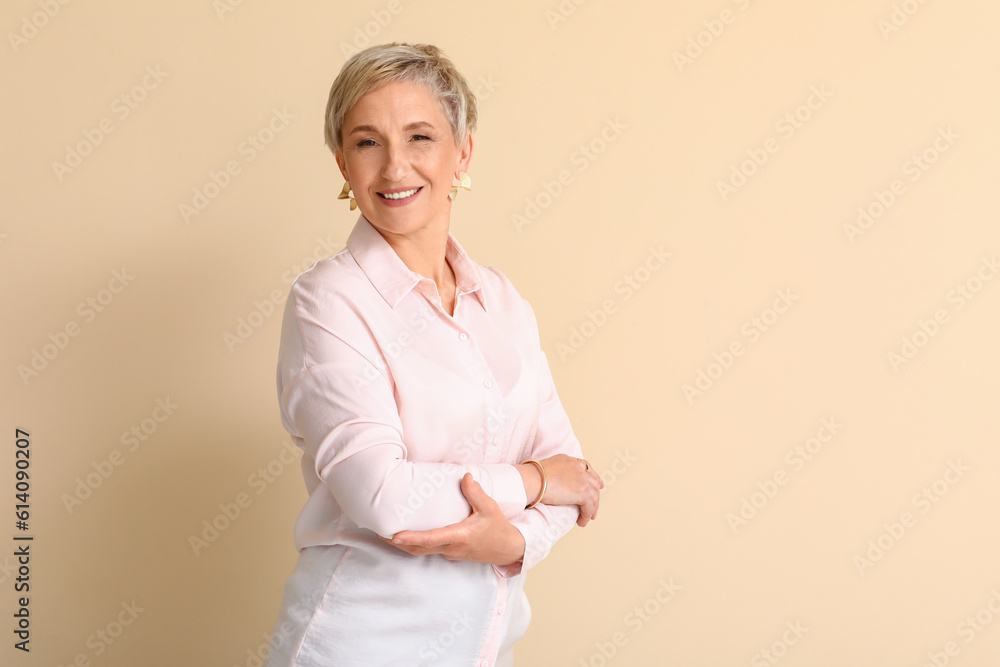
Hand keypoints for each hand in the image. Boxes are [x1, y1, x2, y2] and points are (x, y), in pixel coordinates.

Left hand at [381, 473, 525, 565]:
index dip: (411, 538)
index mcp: (459, 537)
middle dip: (397, 543)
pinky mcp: (452, 553)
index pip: (430, 539)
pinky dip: (416, 544)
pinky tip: (410, 535)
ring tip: (388, 533)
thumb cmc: (499, 528)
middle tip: (379, 532)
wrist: (509, 549)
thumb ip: (475, 493)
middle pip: (418, 549)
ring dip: (404, 544)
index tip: (394, 536)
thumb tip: (465, 476)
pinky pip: (429, 550)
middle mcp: (451, 548)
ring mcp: (450, 553)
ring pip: (421, 551)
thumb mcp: (490, 508)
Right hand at [527, 454, 603, 526]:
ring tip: (588, 518)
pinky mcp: (583, 492)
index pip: (586, 467)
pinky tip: (581, 522)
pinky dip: (586, 516)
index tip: (597, 485)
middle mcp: (578, 467)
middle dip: (595, 494)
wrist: (533, 480)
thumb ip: (555, 473)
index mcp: (569, 460)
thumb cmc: (531, 477)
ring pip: (594, 496)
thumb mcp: (546, 468)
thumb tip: (553, 484)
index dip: (593, 477)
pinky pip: (589, 507)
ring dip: (592, 508)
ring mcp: (582, 479)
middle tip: (595, 505)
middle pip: (593, 482)